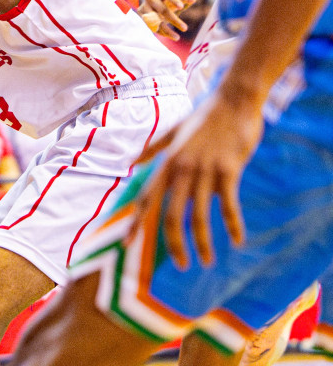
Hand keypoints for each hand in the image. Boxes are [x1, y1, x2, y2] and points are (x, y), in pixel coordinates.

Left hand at [126, 91, 262, 270]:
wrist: (234, 100)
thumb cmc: (204, 117)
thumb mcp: (172, 131)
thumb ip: (152, 149)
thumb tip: (132, 160)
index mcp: (165, 163)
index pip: (144, 199)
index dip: (135, 223)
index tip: (126, 245)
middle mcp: (181, 169)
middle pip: (171, 215)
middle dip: (174, 244)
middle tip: (181, 266)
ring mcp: (205, 170)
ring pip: (199, 215)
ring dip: (203, 242)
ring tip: (206, 261)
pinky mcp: (229, 169)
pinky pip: (229, 204)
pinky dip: (233, 224)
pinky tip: (238, 240)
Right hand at [139, 0, 195, 38]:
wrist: (152, 1)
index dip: (174, 1)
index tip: (181, 7)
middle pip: (163, 10)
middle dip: (174, 20)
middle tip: (185, 28)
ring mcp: (144, 7)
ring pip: (156, 20)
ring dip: (167, 30)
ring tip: (177, 37)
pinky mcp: (141, 16)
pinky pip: (151, 26)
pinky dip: (161, 32)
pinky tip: (170, 36)